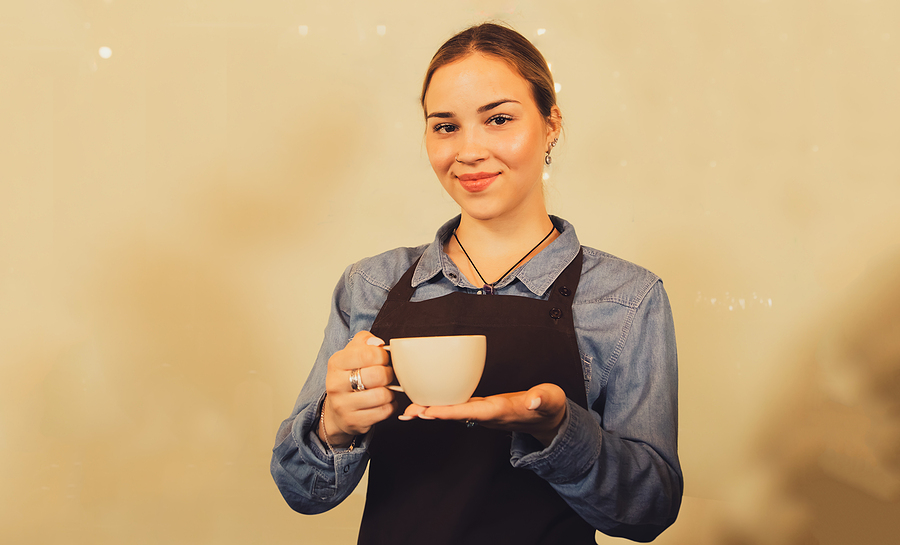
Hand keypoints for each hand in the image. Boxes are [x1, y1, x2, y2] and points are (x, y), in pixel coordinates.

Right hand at [320, 331, 396, 447]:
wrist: (337, 409)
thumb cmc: (349, 377)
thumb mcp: (352, 353)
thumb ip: (364, 341)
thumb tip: (377, 342)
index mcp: (336, 363)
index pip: (366, 353)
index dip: (382, 355)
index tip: (383, 359)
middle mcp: (335, 384)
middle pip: (377, 375)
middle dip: (389, 374)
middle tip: (387, 375)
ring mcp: (343, 405)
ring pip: (382, 395)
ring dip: (390, 392)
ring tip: (386, 389)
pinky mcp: (353, 421)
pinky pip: (384, 411)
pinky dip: (390, 406)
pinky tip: (384, 402)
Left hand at [400, 383, 567, 446]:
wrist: (548, 419)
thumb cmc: (548, 407)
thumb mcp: (551, 399)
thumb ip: (543, 399)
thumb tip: (532, 400)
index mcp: (502, 411)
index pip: (473, 411)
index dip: (451, 411)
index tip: (430, 411)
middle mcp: (489, 415)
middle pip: (456, 415)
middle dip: (433, 413)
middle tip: (408, 412)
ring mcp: (484, 414)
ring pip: (455, 412)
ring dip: (433, 411)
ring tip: (409, 410)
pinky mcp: (483, 409)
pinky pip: (459, 407)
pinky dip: (442, 405)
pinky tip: (428, 402)